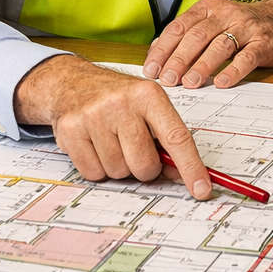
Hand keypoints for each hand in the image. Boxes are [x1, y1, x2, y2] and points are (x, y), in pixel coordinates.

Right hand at [14, 54, 211, 198]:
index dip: (190, 167)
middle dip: (144, 167)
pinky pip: (93, 173)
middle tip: (134, 150)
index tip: (201, 189)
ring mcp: (94, 116)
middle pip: (145, 164)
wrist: (72, 83)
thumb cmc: (117, 98)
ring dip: (118, 166)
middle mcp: (121, 103)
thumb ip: (166, 137)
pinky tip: (94, 146)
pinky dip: (97, 168)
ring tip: (111, 142)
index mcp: (148, 95)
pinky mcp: (71, 131)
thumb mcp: (147, 106)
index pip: (176, 137)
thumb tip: (180, 174)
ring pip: (118, 172)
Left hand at [142, 0, 272, 88]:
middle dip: (179, 59)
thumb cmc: (241, 26)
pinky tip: (222, 82)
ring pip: (220, 45)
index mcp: (208, 9)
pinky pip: (247, 56)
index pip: (179, 27)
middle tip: (168, 79)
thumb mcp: (213, 23)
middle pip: (197, 36)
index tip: (152, 68)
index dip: (164, 48)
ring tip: (190, 82)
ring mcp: (246, 27)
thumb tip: (156, 53)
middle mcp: (226, 14)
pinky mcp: (264, 42)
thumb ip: (187, 35)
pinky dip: (234, 70)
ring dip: (203, 65)